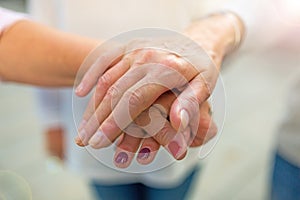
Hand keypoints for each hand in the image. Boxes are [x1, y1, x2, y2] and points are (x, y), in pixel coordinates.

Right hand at [74, 13, 243, 163]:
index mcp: (165, 70)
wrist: (198, 41)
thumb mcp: (204, 85)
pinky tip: (80, 92)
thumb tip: (177, 122)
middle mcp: (145, 58)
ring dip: (92, 105)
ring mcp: (135, 51)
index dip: (114, 123)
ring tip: (82, 127)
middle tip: (83, 141)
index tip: (98, 143)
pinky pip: (104, 60)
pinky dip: (91, 76)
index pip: (133, 100)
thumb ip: (190, 103)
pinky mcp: (129, 47)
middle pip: (114, 92)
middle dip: (97, 119)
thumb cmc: (202, 67)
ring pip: (106, 79)